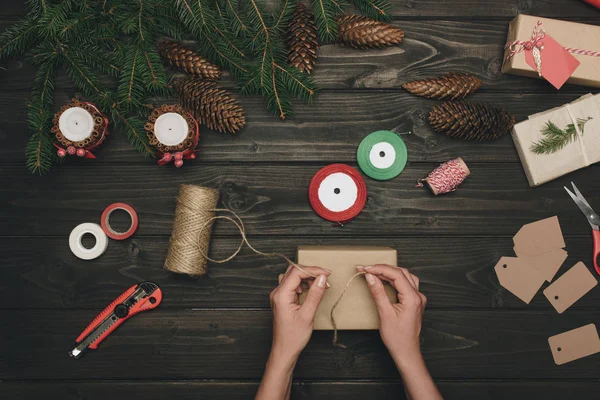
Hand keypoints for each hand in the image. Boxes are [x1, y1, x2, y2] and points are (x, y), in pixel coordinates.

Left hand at [256, 266, 330, 399]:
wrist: (284, 350)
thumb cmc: (293, 337)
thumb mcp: (307, 315)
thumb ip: (315, 294)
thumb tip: (322, 278)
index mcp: (281, 295)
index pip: (297, 272)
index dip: (313, 270)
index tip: (327, 274)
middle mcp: (277, 293)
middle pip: (294, 271)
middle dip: (311, 272)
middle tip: (325, 278)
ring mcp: (278, 296)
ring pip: (292, 276)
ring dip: (307, 277)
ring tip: (320, 285)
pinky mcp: (282, 299)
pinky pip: (292, 285)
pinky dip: (303, 284)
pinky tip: (311, 290)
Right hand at [357, 264, 425, 367]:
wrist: (406, 352)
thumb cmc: (397, 338)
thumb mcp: (385, 314)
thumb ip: (378, 293)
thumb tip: (370, 277)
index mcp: (412, 298)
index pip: (396, 275)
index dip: (379, 269)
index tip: (365, 268)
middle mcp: (418, 296)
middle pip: (401, 273)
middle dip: (382, 268)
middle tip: (366, 268)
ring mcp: (418, 298)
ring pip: (405, 276)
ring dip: (389, 272)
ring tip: (374, 272)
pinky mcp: (415, 301)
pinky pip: (406, 283)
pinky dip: (394, 279)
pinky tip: (385, 279)